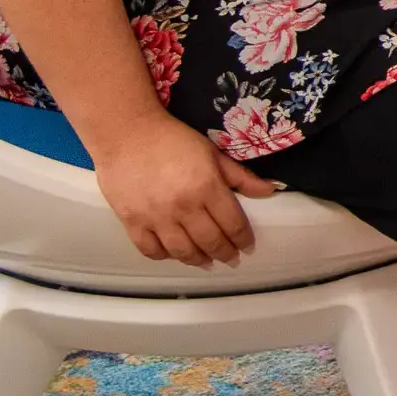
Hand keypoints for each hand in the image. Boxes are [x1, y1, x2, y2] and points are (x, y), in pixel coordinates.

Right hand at [93, 114, 276, 266]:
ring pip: (182, 251)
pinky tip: (173, 253)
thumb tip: (269, 190)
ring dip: (198, 260)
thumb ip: (240, 177)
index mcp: (207, 187)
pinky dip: (164, 256)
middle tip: (231, 259)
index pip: (232, 223)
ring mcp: (156, 217)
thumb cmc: (173, 140)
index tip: (248, 246)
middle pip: (210, 241)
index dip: (243, 239)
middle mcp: (183, 207)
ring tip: (206, 261)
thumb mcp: (213, 153)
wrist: (127, 134)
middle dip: (225, 254)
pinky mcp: (132, 222)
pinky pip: (150, 249)